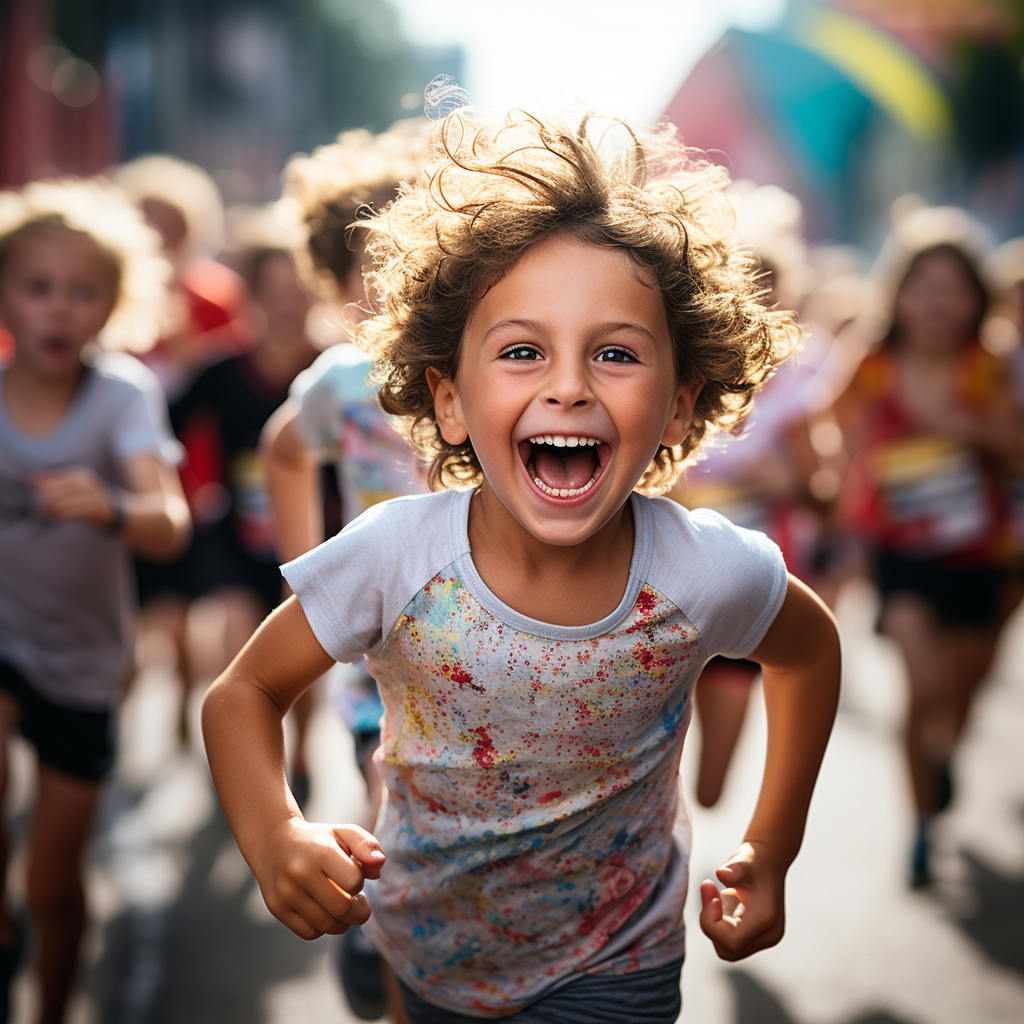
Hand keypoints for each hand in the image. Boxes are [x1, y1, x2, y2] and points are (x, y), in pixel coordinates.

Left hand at [33, 467, 119, 528]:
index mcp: (81, 475)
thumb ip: (55, 481)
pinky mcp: (93, 510)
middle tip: (40, 508)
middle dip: (44, 501)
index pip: (54, 480)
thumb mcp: (75, 487)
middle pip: (55, 491)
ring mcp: (91, 497)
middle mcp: (86, 484)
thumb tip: (33, 479)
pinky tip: (57, 518)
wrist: (115, 512)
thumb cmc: (90, 499)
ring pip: (60, 503)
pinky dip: (60, 516)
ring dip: (50, 510)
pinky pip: (70, 513)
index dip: (43, 488)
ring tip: (48, 514)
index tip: (38, 495)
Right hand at [250, 818, 385, 940]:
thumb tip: (380, 865)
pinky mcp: (277, 909)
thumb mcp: (344, 833)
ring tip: (342, 905)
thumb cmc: (317, 840)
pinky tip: (324, 911)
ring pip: (327, 925)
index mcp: (320, 852)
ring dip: (343, 922)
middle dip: (359, 911)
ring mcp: (286, 893)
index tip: (355, 876)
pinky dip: (323, 927)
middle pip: (342, 909)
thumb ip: (367, 845)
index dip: (360, 882)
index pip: (354, 882)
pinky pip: (310, 933)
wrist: (274, 842)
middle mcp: (300, 873)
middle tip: (359, 902)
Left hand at [698, 841, 785, 961]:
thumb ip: (733, 867)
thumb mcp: (743, 858)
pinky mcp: (759, 937)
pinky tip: (726, 901)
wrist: (769, 861)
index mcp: (766, 920)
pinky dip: (722, 924)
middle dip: (711, 923)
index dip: (711, 922)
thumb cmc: (754, 859)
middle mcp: (769, 935)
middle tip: (709, 890)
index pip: (731, 941)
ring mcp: (765, 938)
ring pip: (728, 949)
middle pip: (728, 950)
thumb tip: (722, 873)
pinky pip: (732, 942)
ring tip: (720, 896)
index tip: (709, 891)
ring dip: (716, 924)